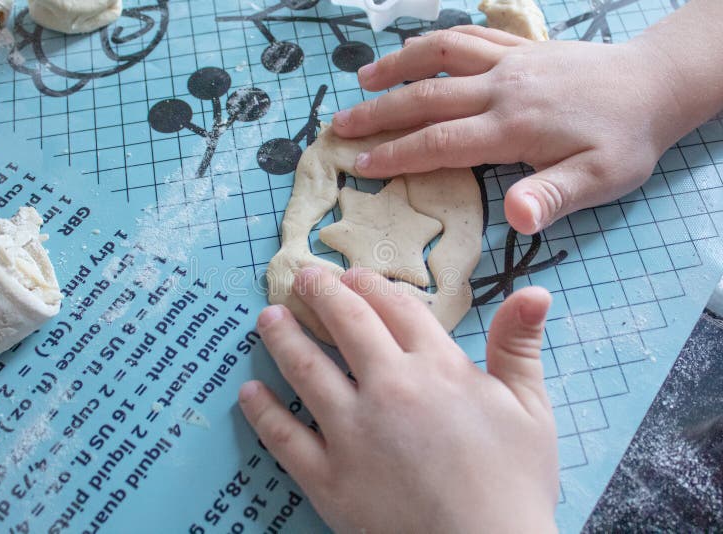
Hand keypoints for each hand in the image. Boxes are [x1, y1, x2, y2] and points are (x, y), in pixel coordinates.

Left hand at [239, 267, 558, 532]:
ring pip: (305, 368)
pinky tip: (248, 392)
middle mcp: (388, 388)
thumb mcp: (531, 411)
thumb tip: (534, 291)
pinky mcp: (328, 477)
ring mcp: (352, 432)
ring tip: (267, 319)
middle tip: (303, 278)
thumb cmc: (514, 486)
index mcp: (436, 368)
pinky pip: (283, 437)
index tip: (353, 275)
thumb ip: (520, 347)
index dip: (371, 286)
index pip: (396, 309)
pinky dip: (262, 411)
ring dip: (282, 337)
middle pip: (346, 324)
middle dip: (321, 294)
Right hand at [330, 26, 686, 234]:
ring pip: (441, 55)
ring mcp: (509, 61)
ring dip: (397, 65)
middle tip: (339, 126)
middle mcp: (502, 88)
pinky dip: (434, 42)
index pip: (440, 142)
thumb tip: (514, 216)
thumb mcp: (600, 179)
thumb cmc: (625, 140)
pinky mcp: (519, 48)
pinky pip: (468, 37)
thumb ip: (553, 196)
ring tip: (362, 79)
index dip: (396, 155)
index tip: (361, 164)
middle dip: (379, 113)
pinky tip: (415, 52)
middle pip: (427, 97)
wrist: (654, 84)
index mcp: (513, 126)